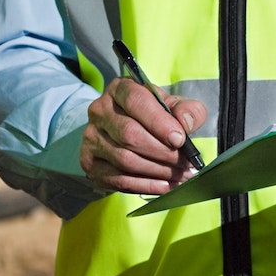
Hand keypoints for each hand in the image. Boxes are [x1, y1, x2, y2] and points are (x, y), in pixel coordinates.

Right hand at [80, 77, 208, 195]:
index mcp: (119, 89)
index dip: (159, 122)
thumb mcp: (172, 106)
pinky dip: (146, 186)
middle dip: (163, 152)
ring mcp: (91, 138)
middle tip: (185, 163)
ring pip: (125, 159)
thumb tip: (186, 123)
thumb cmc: (152, 116)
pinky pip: (118, 179)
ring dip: (158, 171)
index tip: (180, 140)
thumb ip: (186, 109)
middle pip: (129, 134)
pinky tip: (166, 186)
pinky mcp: (90, 163)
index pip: (135, 101)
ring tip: (180, 176)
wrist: (121, 131)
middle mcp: (99, 111)